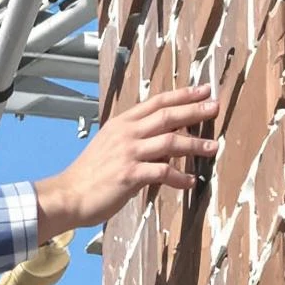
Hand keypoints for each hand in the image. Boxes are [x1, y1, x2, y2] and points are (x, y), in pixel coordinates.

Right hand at [34, 83, 215, 240]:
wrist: (69, 195)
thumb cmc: (91, 173)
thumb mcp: (111, 145)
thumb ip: (136, 139)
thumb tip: (165, 140)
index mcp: (123, 123)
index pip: (157, 102)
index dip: (182, 95)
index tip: (203, 90)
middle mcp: (126, 133)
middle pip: (167, 116)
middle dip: (194, 110)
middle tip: (215, 106)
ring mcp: (128, 153)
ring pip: (169, 142)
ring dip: (194, 145)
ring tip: (213, 147)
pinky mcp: (129, 175)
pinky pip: (162, 173)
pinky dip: (179, 178)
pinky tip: (190, 182)